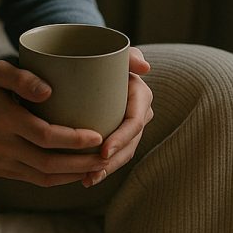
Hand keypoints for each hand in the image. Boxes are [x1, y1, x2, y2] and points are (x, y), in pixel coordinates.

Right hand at [0, 59, 111, 186]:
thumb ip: (22, 76)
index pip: (45, 136)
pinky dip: (59, 178)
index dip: (74, 140)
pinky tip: (78, 170)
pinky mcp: (2, 171)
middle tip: (106, 156)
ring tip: (99, 167)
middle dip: (81, 163)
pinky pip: (36, 180)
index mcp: (4, 120)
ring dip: (74, 174)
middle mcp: (1, 147)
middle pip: (49, 163)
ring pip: (45, 177)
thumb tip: (49, 92)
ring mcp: (1, 163)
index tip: (98, 136)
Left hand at [81, 46, 152, 187]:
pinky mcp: (116, 135)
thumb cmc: (103, 55)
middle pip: (129, 144)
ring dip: (107, 170)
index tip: (103, 151)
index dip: (121, 139)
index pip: (134, 122)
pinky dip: (102, 169)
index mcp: (140, 97)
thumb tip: (145, 68)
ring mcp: (128, 128)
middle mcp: (139, 114)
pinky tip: (87, 180)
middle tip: (92, 172)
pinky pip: (113, 155)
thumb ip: (129, 55)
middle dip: (114, 161)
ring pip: (122, 154)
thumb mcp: (115, 52)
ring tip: (88, 180)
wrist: (91, 62)